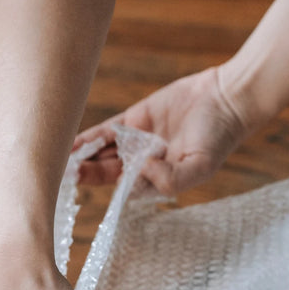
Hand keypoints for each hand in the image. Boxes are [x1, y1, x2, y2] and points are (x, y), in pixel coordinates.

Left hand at [75, 66, 249, 194]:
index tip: (89, 191)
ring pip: (104, 153)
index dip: (108, 191)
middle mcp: (145, 164)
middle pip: (109, 174)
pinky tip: (71, 144)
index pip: (126, 190)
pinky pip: (106, 131)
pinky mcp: (135, 118)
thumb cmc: (219, 138)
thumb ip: (170, 180)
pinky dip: (89, 137)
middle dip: (87, 176)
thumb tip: (137, 173)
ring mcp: (137, 141)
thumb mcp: (199, 168)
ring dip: (83, 158)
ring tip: (61, 161)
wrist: (227, 98)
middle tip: (65, 176)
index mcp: (159, 181)